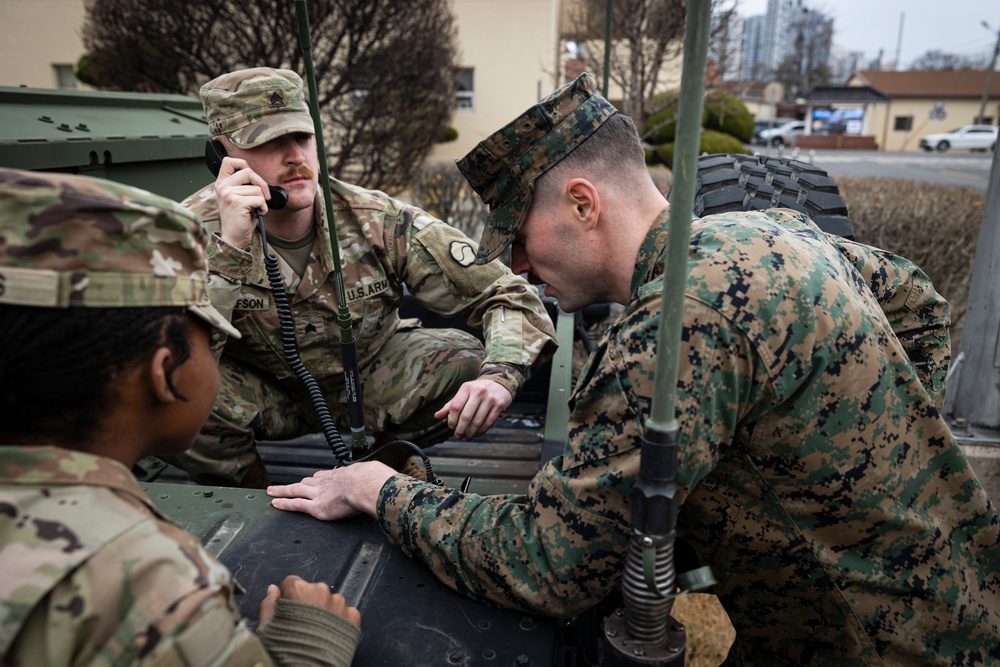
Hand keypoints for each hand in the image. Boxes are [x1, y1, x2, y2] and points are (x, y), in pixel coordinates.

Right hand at [215, 156, 272, 248]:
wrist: (233, 238)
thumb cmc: (239, 219)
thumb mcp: (238, 198)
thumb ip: (243, 185)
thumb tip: (258, 178)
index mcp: (222, 183)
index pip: (229, 161)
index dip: (243, 164)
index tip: (251, 177)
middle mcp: (223, 187)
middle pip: (248, 171)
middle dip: (261, 184)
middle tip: (263, 196)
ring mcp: (229, 194)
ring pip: (257, 189)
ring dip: (262, 201)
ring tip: (254, 210)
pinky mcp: (237, 202)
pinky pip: (260, 199)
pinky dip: (263, 208)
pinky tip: (256, 214)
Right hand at [258, 575, 360, 626]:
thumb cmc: (286, 650)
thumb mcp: (267, 628)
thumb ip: (268, 604)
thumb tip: (273, 589)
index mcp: (298, 590)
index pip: (292, 582)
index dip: (288, 597)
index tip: (288, 609)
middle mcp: (321, 591)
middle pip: (313, 591)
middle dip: (308, 603)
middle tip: (303, 625)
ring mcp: (339, 603)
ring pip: (330, 601)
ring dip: (325, 612)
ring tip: (317, 632)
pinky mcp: (353, 616)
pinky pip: (345, 613)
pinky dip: (340, 622)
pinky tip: (329, 635)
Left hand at [267, 462, 395, 519]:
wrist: (368, 485)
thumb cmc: (375, 480)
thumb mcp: (374, 473)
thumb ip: (373, 477)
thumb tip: (383, 478)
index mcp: (341, 475)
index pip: (325, 476)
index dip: (317, 478)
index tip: (312, 479)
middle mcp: (327, 482)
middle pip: (307, 481)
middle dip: (297, 483)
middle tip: (287, 484)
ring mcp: (319, 494)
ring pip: (295, 490)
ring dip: (282, 490)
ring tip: (271, 491)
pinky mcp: (316, 507)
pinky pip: (296, 505)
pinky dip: (284, 504)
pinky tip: (275, 504)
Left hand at [434, 379, 512, 439]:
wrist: (499, 384)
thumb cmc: (477, 391)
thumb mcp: (463, 393)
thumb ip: (450, 405)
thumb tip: (437, 416)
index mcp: (467, 387)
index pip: (455, 407)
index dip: (451, 420)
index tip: (451, 426)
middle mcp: (479, 391)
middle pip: (466, 416)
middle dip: (460, 429)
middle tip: (458, 435)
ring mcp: (490, 399)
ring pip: (477, 422)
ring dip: (470, 433)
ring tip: (466, 437)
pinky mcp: (499, 406)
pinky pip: (488, 423)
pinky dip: (481, 431)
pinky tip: (476, 434)